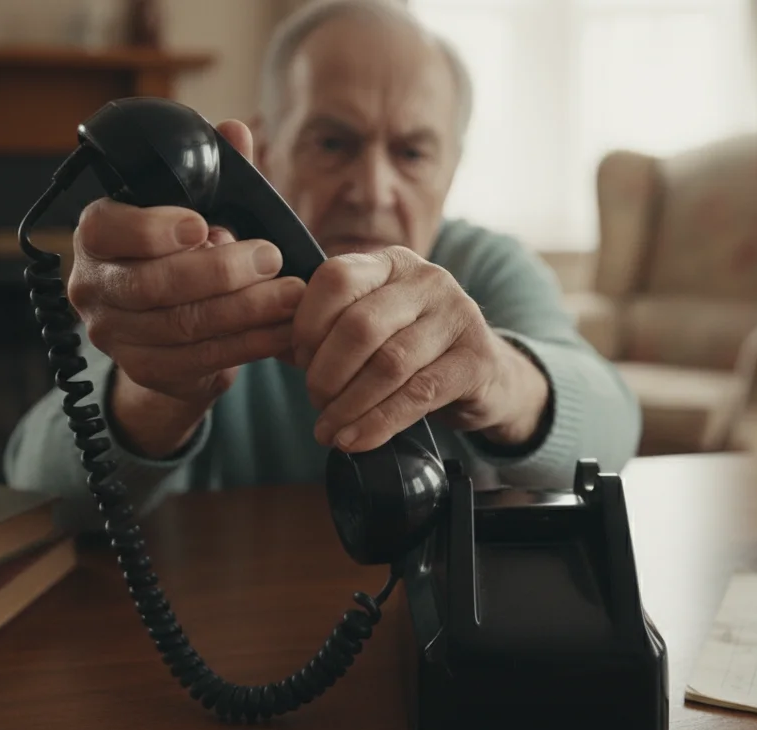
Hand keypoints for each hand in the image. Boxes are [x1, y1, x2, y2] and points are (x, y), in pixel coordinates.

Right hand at [66, 120, 305, 455]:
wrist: (169, 328)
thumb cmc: (183, 253)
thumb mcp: (198, 208)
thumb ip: (215, 172)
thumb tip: (234, 130)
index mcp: (97, 234)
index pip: (106, 229)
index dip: (152, 230)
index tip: (203, 224)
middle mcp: (93, 286)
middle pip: (151, 284)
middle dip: (220, 272)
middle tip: (270, 258)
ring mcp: (114, 335)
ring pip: (181, 326)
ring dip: (245, 310)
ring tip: (291, 295)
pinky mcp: (145, 370)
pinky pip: (201, 359)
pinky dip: (249, 344)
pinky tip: (284, 329)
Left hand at [293, 247, 549, 453]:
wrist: (486, 376)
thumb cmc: (414, 352)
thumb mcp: (372, 328)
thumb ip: (325, 331)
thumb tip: (270, 342)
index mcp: (391, 262)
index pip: (336, 277)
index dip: (307, 324)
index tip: (299, 361)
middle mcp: (428, 279)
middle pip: (360, 325)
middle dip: (327, 373)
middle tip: (315, 403)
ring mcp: (458, 315)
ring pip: (389, 363)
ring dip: (350, 406)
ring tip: (329, 431)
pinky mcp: (477, 358)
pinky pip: (419, 394)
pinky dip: (379, 423)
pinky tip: (355, 440)